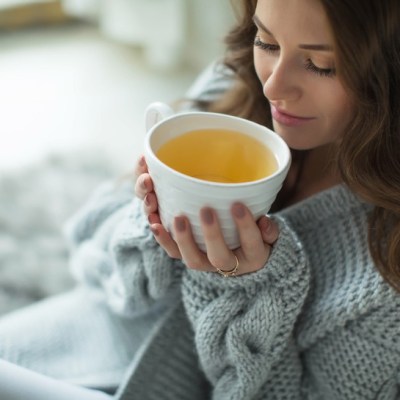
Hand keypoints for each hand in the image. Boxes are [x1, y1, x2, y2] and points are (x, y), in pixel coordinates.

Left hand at [134, 155, 278, 274]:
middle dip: (212, 235)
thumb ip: (270, 230)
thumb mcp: (269, 236)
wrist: (242, 260)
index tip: (238, 205)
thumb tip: (264, 221)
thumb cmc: (256, 239)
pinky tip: (154, 224)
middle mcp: (228, 265)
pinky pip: (174, 254)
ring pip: (193, 259)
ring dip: (183, 240)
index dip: (245, 227)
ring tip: (178, 218)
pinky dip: (163, 240)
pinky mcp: (190, 257)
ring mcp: (206, 263)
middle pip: (219, 257)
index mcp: (253, 256)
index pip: (251, 243)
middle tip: (207, 211)